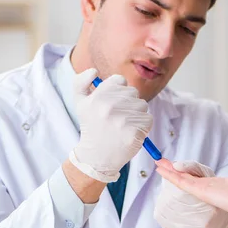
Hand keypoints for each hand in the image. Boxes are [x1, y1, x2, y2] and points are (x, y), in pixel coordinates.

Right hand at [69, 68, 152, 182]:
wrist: (97, 157)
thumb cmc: (92, 127)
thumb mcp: (80, 103)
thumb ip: (81, 82)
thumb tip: (94, 71)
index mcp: (98, 96)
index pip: (120, 80)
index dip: (118, 91)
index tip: (112, 103)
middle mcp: (110, 106)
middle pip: (133, 92)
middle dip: (128, 103)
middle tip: (117, 117)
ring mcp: (124, 119)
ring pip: (142, 105)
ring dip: (136, 114)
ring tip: (124, 125)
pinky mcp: (136, 131)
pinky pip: (148, 119)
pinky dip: (143, 126)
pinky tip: (131, 132)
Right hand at [153, 160, 227, 227]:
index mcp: (219, 184)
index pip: (199, 176)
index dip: (188, 170)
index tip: (179, 164)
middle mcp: (208, 188)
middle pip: (186, 176)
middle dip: (174, 169)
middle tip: (161, 162)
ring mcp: (203, 190)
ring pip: (181, 178)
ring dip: (169, 171)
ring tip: (158, 164)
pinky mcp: (200, 191)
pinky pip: (182, 182)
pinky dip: (171, 175)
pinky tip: (162, 170)